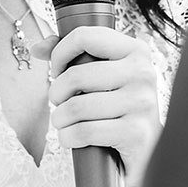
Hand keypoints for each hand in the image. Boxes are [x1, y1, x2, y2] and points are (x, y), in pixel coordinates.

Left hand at [45, 26, 163, 186]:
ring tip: (65, 122)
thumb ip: (73, 57)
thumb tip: (38, 48)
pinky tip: (71, 138)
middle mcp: (143, 72)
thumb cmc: (120, 109)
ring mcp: (142, 102)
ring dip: (60, 119)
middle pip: (76, 76)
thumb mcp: (104, 77)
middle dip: (56, 93)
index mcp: (136, 51)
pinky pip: (84, 131)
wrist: (149, 150)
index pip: (86, 36)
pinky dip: (68, 138)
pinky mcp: (136, 132)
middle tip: (61, 103)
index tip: (58, 71)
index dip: (61, 53)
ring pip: (76, 107)